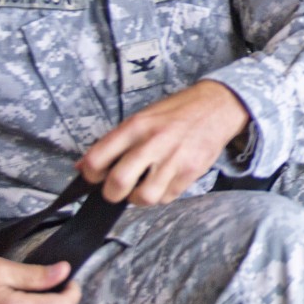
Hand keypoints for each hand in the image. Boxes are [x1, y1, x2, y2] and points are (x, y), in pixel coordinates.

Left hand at [78, 80, 249, 204]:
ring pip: (144, 197)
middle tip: (117, 189)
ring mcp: (174, 159)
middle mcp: (153, 142)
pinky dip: (163, 194)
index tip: (97, 175)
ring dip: (139, 197)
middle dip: (112, 193)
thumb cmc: (178, 111)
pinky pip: (168, 197)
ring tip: (143, 186)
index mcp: (136, 126)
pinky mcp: (191, 171)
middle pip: (118, 183)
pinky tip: (165, 180)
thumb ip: (116, 141)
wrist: (218, 106)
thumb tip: (85, 165)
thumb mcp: (143, 116)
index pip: (97, 159)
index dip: (91, 174)